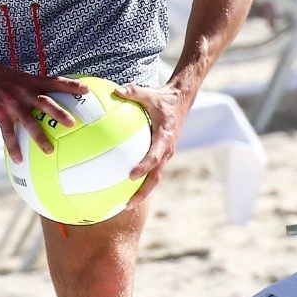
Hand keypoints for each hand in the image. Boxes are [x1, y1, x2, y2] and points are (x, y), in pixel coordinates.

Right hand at [0, 62, 88, 162]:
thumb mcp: (14, 76)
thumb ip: (28, 85)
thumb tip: (39, 94)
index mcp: (29, 81)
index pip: (54, 82)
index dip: (71, 85)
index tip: (86, 90)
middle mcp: (23, 91)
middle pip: (46, 103)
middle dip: (60, 113)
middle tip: (73, 123)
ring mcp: (11, 103)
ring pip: (29, 122)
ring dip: (40, 137)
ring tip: (50, 150)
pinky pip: (8, 134)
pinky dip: (14, 148)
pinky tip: (19, 159)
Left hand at [112, 80, 187, 201]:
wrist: (180, 102)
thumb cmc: (162, 98)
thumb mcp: (149, 93)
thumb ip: (133, 92)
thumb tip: (115, 90)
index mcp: (164, 138)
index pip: (155, 156)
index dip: (144, 167)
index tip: (131, 175)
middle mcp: (166, 150)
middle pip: (155, 177)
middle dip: (143, 192)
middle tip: (128, 204)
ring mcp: (165, 155)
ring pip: (154, 178)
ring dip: (142, 192)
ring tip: (124, 205)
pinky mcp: (161, 155)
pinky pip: (150, 171)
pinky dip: (140, 180)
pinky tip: (121, 186)